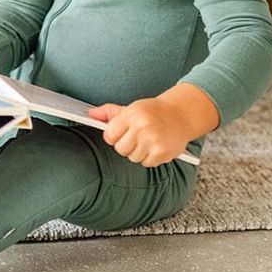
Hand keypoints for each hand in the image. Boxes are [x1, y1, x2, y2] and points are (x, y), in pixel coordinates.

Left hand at [90, 84, 217, 167]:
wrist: (181, 115)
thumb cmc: (152, 112)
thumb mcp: (131, 108)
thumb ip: (109, 112)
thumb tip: (91, 114)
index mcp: (132, 115)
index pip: (109, 135)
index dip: (113, 135)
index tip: (119, 133)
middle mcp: (143, 127)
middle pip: (120, 149)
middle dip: (125, 145)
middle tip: (134, 137)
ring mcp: (153, 141)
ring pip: (132, 157)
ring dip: (137, 152)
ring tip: (146, 140)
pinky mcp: (162, 153)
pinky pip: (146, 163)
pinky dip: (148, 158)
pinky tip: (154, 146)